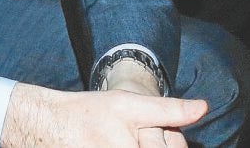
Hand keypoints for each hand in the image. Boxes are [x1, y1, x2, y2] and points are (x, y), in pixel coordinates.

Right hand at [1, 82, 207, 147]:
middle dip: (152, 143)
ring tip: (117, 137)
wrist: (47, 125)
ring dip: (138, 143)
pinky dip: (126, 146)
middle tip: (129, 133)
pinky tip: (113, 141)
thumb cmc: (87, 113)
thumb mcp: (128, 105)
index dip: (169, 140)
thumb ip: (168, 110)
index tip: (152, 130)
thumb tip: (202, 107)